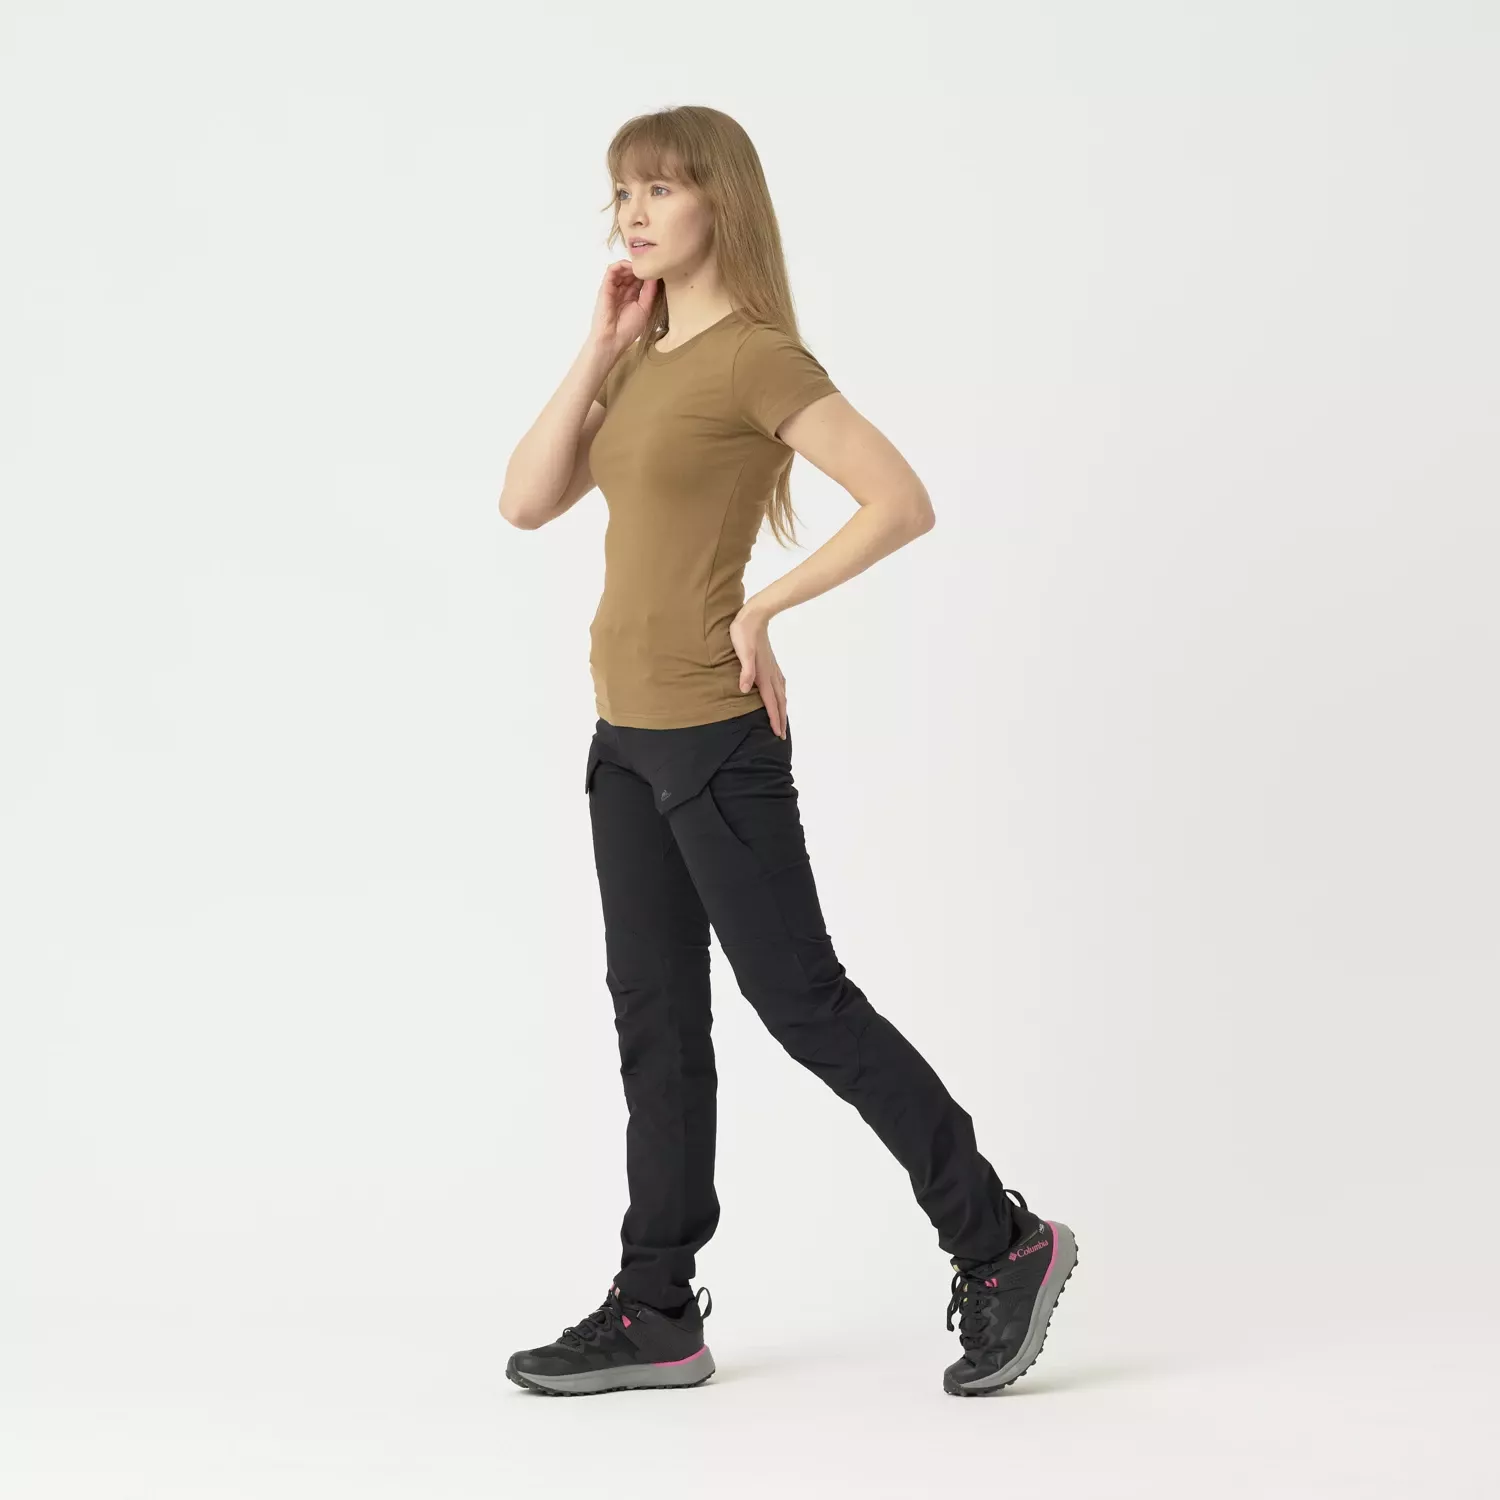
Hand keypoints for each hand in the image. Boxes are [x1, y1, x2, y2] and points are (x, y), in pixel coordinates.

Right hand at [592, 260, 657, 357]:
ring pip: (622, 269)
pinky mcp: (606, 286)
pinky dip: (622, 265)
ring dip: (632, 264)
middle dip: (641, 267)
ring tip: (642, 265)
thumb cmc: (628, 329)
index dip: (647, 273)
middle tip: (651, 264)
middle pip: (631, 272)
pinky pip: (612, 270)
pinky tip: (632, 267)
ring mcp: (614, 288)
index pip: (640, 279)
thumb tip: (656, 276)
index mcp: (632, 297)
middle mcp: (622, 291)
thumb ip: (650, 292)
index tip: (658, 269)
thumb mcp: (645, 308)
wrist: (613, 339)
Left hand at [729, 604, 787, 736]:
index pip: (771, 702)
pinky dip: (781, 694)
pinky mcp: (770, 662)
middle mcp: (770, 673)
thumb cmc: (744, 633)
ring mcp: (772, 668)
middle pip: (779, 701)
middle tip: (781, 734)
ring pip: (781, 693)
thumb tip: (746, 689)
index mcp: (763, 674)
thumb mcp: (741, 651)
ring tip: (783, 719)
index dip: (774, 718)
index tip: (777, 733)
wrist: (754, 616)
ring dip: (782, 708)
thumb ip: (745, 671)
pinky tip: (780, 693)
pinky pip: (779, 683)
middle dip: (781, 719)